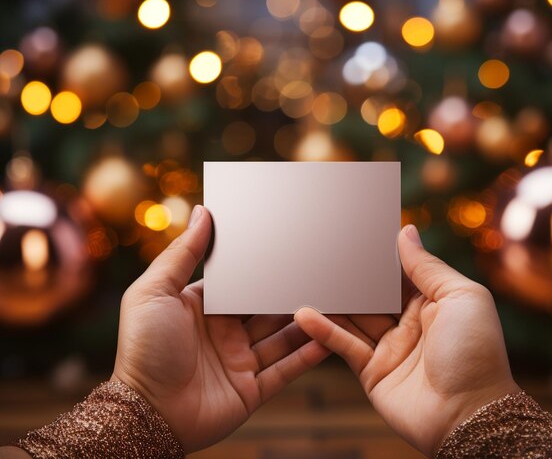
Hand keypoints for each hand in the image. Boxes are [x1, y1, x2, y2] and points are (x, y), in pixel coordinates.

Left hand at [112, 206, 328, 451]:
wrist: (148, 413)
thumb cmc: (143, 350)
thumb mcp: (154, 292)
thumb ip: (181, 254)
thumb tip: (202, 213)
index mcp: (203, 307)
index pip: (241, 282)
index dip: (262, 268)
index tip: (288, 247)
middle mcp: (224, 332)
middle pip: (266, 308)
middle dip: (290, 293)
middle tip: (319, 272)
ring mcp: (240, 360)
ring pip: (282, 337)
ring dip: (306, 322)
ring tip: (333, 302)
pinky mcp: (252, 389)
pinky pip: (285, 370)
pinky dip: (307, 355)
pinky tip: (328, 338)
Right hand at [294, 224, 518, 457]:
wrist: (469, 416)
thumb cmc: (476, 353)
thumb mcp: (462, 297)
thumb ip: (428, 267)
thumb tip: (406, 231)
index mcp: (434, 301)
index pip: (399, 271)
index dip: (378, 255)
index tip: (352, 234)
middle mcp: (410, 322)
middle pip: (371, 293)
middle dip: (350, 275)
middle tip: (319, 253)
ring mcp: (389, 347)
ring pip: (353, 316)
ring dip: (331, 299)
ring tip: (304, 277)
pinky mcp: (372, 371)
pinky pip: (345, 345)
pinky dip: (324, 330)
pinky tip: (304, 313)